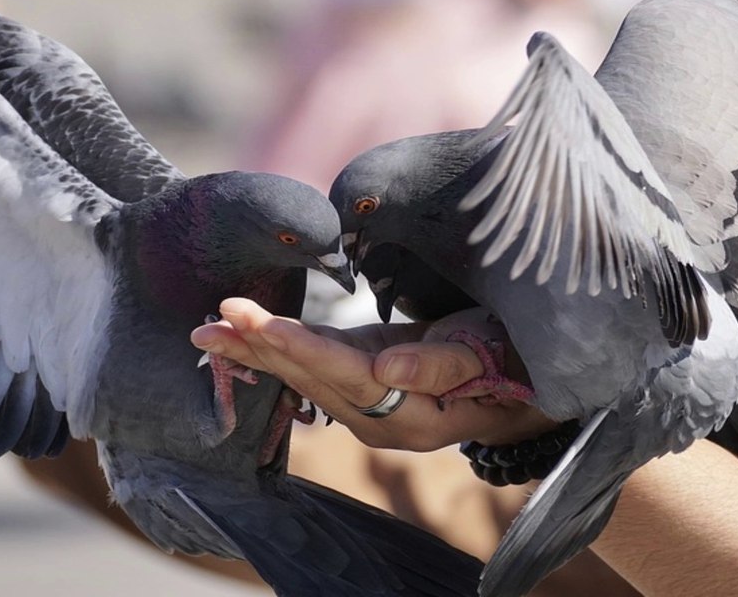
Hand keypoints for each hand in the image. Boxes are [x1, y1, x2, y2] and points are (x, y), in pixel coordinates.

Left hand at [190, 298, 554, 450]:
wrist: (525, 378)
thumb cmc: (514, 360)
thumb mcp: (488, 355)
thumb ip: (439, 366)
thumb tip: (387, 370)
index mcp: (410, 417)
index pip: (344, 377)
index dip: (299, 349)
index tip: (255, 324)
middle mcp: (380, 419)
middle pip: (313, 379)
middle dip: (262, 348)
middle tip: (214, 318)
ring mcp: (368, 403)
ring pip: (305, 374)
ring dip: (258, 349)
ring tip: (211, 328)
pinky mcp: (365, 378)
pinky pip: (315, 365)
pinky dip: (278, 347)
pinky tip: (245, 335)